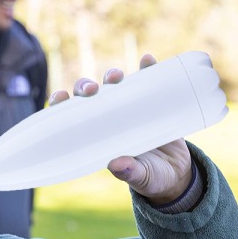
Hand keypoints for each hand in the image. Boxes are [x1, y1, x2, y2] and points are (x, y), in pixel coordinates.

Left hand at [48, 55, 192, 204]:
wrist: (178, 174)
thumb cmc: (151, 178)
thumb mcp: (140, 177)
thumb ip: (129, 172)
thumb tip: (116, 164)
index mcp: (96, 137)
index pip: (72, 116)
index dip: (62, 104)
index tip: (59, 97)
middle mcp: (109, 119)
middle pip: (90, 96)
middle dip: (86, 86)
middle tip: (92, 90)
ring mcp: (130, 108)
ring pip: (114, 85)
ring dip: (111, 75)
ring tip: (116, 76)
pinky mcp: (153, 102)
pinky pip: (149, 80)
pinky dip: (148, 68)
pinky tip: (147, 60)